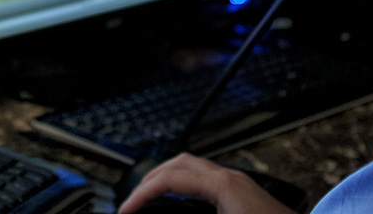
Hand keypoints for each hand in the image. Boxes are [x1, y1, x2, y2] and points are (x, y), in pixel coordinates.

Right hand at [118, 153, 294, 213]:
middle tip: (134, 201)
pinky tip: (181, 204)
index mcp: (224, 185)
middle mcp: (232, 178)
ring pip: (195, 169)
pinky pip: (207, 180)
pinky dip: (186, 187)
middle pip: (181, 164)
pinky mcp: (244, 195)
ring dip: (169, 180)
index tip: (127, 210)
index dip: (142, 195)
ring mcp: (240, 184)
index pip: (170, 180)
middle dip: (151, 180)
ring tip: (152, 198)